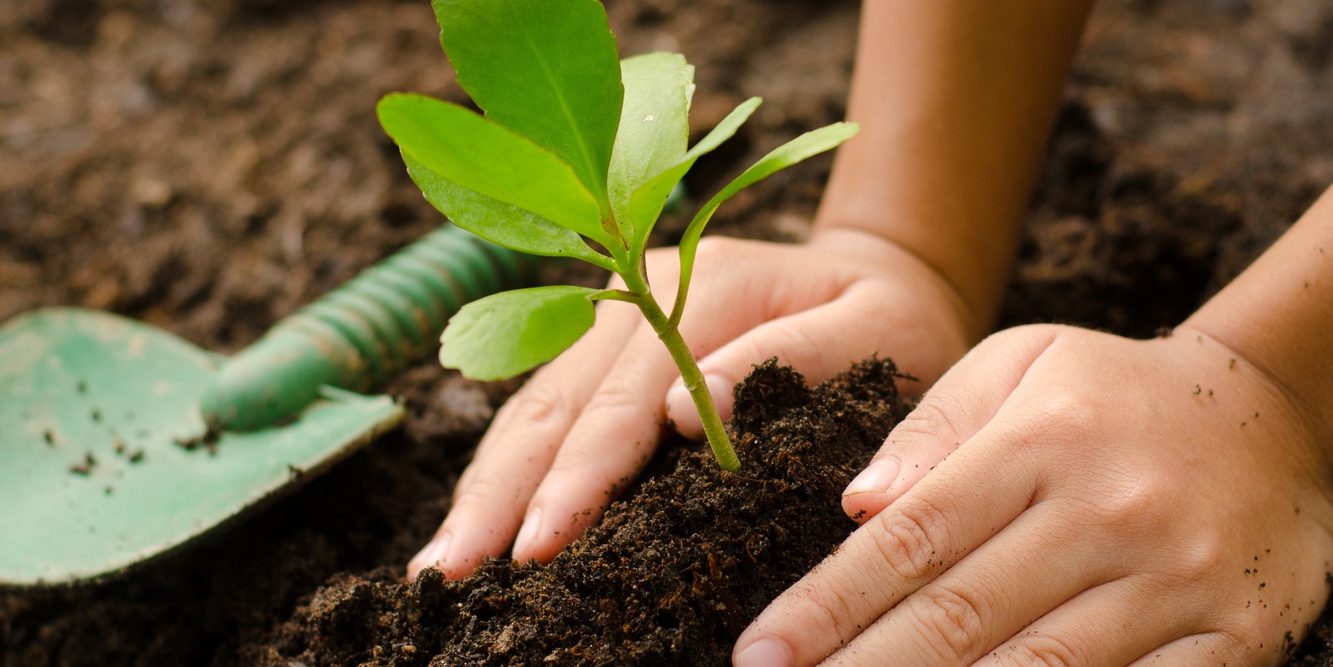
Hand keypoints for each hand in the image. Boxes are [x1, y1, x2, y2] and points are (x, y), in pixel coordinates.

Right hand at [407, 228, 981, 578]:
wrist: (885, 272)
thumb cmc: (894, 320)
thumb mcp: (878, 330)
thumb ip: (793, 358)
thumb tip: (687, 413)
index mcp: (703, 285)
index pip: (624, 399)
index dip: (577, 476)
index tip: (540, 543)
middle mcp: (636, 292)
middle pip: (552, 404)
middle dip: (497, 495)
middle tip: (449, 575)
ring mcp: (610, 316)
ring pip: (530, 409)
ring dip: (482, 489)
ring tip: (439, 567)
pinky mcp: (602, 347)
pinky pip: (540, 412)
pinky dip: (503, 472)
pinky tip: (472, 526)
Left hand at [733, 324, 1332, 666]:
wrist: (1285, 414)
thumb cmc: (1116, 396)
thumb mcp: (1023, 365)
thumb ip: (933, 431)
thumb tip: (856, 507)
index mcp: (1041, 441)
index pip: (911, 540)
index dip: (826, 607)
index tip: (760, 655)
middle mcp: (1106, 512)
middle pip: (961, 618)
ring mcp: (1175, 582)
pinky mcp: (1234, 637)